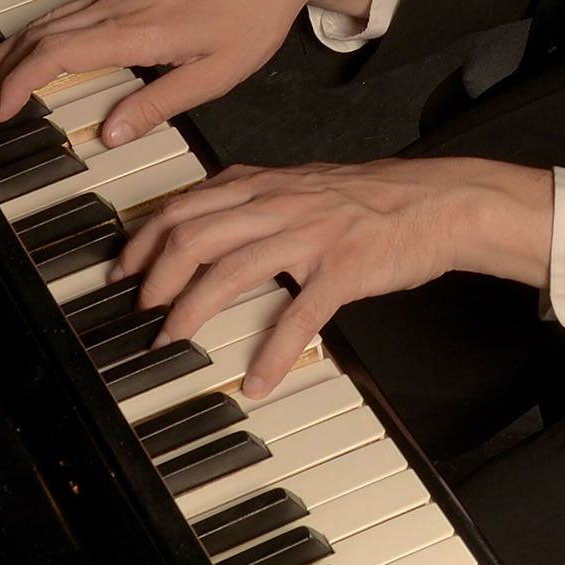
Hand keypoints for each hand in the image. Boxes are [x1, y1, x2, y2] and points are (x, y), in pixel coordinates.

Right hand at [0, 0, 385, 140]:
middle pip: (42, 34)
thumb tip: (110, 135)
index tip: (3, 110)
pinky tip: (37, 44)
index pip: (59, 56)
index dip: (22, 83)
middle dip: (3, 67)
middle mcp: (120, 5)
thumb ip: (158, 105)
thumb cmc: (252, 12)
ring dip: (16, 47)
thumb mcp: (215, 75)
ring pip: (52, 18)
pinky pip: (72, 8)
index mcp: (138, 30)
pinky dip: (42, 30)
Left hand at [114, 155, 554, 397]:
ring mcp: (310, 235)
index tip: (124, 269)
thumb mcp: (305, 184)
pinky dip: (272, 353)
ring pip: (231, 270)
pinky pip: (298, 315)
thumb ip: (257, 197)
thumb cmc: (376, 199)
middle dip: (156, 277)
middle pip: (194, 234)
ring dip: (192, 310)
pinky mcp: (343, 270)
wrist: (439, 201)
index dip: (145, 238)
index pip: (186, 204)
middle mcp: (280, 204)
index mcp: (267, 184)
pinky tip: (258, 380)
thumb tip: (209, 215)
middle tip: (142, 311)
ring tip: (174, 339)